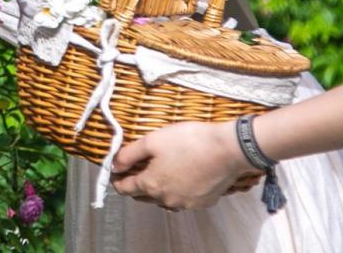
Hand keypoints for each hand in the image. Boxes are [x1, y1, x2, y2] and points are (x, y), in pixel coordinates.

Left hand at [110, 121, 252, 210]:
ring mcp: (186, 203)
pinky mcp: (203, 202)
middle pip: (143, 196)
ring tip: (160, 172)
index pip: (125, 189)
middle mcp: (166, 199)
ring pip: (164, 199)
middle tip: (136, 170)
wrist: (228, 149)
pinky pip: (184, 199)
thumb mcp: (152, 140)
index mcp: (151, 185)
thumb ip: (129, 154)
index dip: (117, 180)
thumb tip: (114, 165)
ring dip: (158, 189)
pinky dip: (178, 190)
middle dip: (136, 185)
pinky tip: (182, 177)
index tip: (115, 172)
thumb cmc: (188, 141)